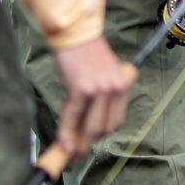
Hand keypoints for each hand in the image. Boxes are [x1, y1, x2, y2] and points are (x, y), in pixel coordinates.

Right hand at [49, 35, 133, 160]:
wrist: (73, 31)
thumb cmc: (83, 51)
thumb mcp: (100, 73)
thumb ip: (98, 95)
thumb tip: (83, 122)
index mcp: (122, 85)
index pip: (115, 120)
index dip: (101, 135)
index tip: (88, 142)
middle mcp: (114, 88)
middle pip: (104, 128)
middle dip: (89, 144)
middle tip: (77, 153)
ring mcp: (99, 89)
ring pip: (91, 127)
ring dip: (79, 143)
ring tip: (68, 151)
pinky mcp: (81, 89)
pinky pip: (73, 117)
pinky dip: (66, 132)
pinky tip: (63, 143)